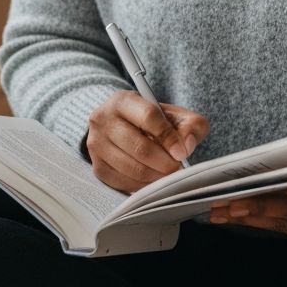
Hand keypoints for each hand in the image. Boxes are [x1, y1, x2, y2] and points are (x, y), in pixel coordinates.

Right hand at [85, 90, 209, 194]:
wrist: (124, 128)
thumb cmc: (153, 122)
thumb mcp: (174, 116)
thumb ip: (190, 125)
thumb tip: (187, 145)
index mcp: (123, 101)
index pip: (148, 117)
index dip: (168, 137)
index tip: (182, 153)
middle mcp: (103, 119)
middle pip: (139, 147)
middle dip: (165, 162)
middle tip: (178, 168)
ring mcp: (96, 144)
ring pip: (132, 168)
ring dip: (156, 176)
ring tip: (168, 174)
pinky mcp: (97, 166)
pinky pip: (124, 182)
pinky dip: (143, 185)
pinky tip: (153, 179)